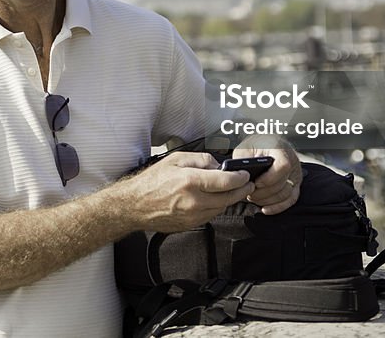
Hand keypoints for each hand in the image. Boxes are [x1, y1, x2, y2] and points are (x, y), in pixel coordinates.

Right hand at [119, 152, 255, 232]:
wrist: (135, 205)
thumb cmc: (152, 180)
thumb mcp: (175, 159)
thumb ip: (200, 160)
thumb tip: (218, 165)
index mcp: (190, 181)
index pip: (226, 181)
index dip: (240, 178)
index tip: (246, 175)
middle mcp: (194, 201)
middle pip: (229, 198)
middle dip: (242, 190)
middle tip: (249, 184)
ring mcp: (193, 216)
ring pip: (221, 208)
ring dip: (229, 199)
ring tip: (231, 190)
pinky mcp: (191, 225)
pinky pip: (211, 215)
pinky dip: (216, 207)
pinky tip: (214, 199)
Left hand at [232, 140, 300, 214]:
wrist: (266, 143)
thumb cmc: (256, 145)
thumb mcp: (245, 148)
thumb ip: (242, 160)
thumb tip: (240, 176)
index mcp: (280, 149)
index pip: (283, 166)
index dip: (269, 178)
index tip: (256, 182)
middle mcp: (292, 161)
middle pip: (283, 184)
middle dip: (264, 193)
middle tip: (249, 193)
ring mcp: (295, 173)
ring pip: (286, 194)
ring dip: (268, 200)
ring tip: (254, 197)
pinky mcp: (295, 184)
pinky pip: (290, 200)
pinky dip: (277, 207)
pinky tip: (265, 209)